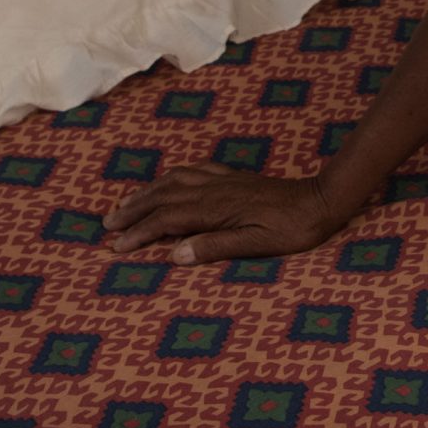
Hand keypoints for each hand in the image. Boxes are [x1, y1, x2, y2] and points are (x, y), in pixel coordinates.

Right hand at [101, 166, 356, 265]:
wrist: (321, 200)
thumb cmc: (292, 229)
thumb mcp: (257, 245)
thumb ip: (216, 247)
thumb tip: (175, 256)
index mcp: (215, 208)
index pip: (166, 220)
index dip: (138, 233)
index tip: (115, 247)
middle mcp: (213, 190)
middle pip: (162, 197)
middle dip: (132, 210)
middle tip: (106, 225)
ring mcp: (222, 181)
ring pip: (174, 181)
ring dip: (147, 192)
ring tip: (125, 204)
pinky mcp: (233, 178)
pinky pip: (193, 171)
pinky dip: (172, 177)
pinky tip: (169, 181)